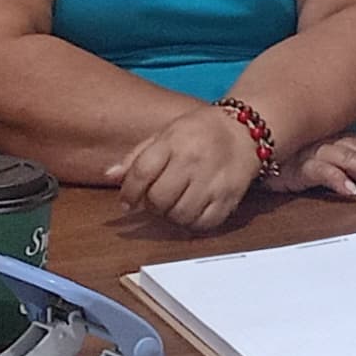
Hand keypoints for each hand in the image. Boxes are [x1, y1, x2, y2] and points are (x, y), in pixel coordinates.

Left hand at [106, 103, 266, 231]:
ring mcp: (213, 180)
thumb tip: (110, 175)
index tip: (127, 202)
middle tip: (155, 200)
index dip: (129, 192)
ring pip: (180, 215)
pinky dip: (192, 223)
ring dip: (171, 216)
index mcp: (174, 141)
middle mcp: (193, 160)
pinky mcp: (229, 197)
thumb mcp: (166, 133)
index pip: (142, 172)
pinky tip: (192, 210)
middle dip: (151, 205)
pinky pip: (203, 224)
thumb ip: (137, 156)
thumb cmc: (200, 132)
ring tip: (174, 204)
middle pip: (159, 198)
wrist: (245, 131)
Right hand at [272, 133, 355, 201]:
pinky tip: (351, 190)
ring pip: (347, 158)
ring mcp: (312, 152)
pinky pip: (321, 171)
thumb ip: (338, 162)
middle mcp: (326, 142)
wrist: (247, 151)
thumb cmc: (283, 158)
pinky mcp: (296, 166)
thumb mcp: (315, 158)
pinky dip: (337, 179)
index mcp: (332, 139)